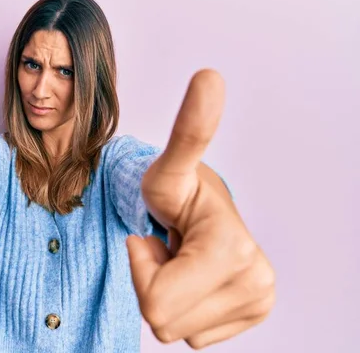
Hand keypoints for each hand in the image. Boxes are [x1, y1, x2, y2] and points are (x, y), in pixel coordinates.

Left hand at [126, 69, 274, 348]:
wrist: (201, 209)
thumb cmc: (175, 191)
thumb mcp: (167, 169)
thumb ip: (187, 132)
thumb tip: (209, 76)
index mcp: (233, 252)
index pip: (155, 303)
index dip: (143, 265)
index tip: (165, 232)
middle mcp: (257, 282)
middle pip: (162, 320)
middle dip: (153, 281)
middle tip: (169, 246)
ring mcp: (258, 300)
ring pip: (174, 329)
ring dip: (167, 291)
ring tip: (182, 256)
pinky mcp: (254, 311)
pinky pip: (191, 336)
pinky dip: (184, 306)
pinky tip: (195, 274)